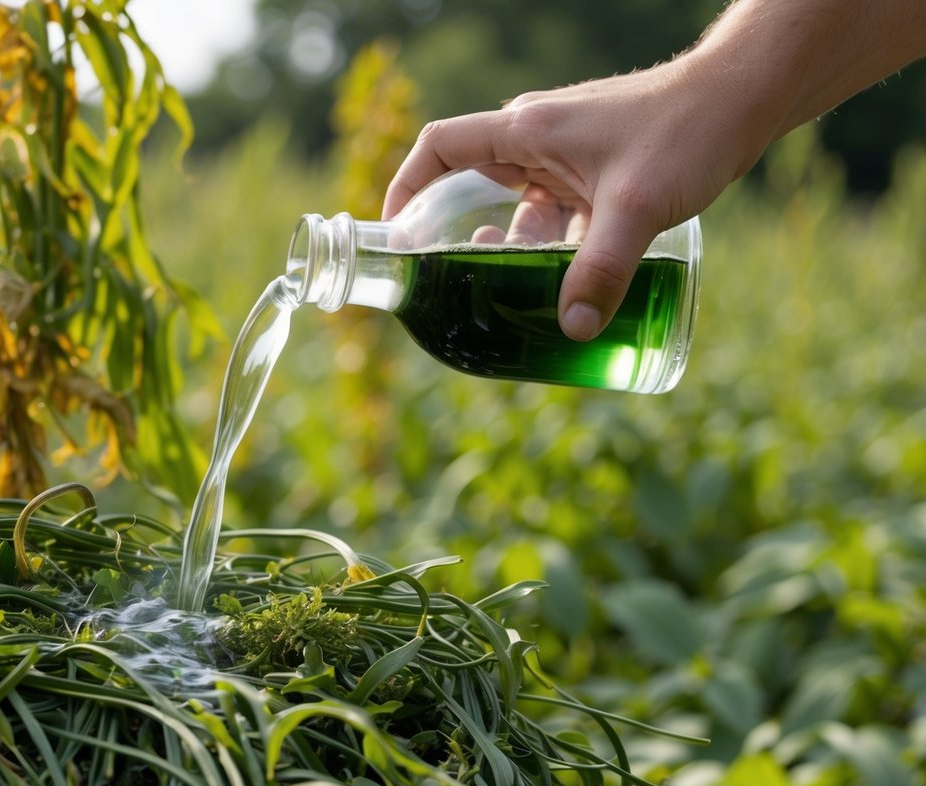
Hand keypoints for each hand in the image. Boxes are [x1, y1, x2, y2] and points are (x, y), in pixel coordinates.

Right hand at [383, 65, 751, 340]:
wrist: (745, 98)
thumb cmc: (687, 130)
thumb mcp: (638, 206)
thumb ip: (602, 270)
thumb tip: (573, 331)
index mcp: (526, 131)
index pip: (441, 148)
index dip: (407, 185)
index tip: (396, 231)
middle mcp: (538, 139)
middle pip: (475, 187)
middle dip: (462, 236)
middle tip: (457, 282)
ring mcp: (568, 155)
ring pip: (522, 209)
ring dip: (516, 250)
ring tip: (515, 293)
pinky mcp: (597, 171)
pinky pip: (559, 213)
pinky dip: (556, 247)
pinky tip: (570, 281)